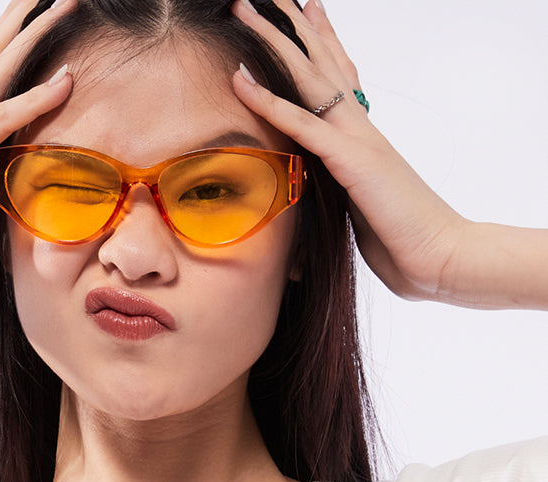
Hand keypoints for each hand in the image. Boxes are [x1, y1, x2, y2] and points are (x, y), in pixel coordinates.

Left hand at [231, 0, 467, 302]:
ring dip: (273, 42)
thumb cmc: (405, 242)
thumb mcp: (366, 212)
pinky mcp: (350, 161)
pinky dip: (268, 102)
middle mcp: (361, 129)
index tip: (307, 10)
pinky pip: (301, 124)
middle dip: (291, 27)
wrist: (441, 257)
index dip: (323, 43)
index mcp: (366, 138)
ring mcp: (357, 140)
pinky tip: (240, 79)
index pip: (342, 78)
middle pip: (321, 64)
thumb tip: (331, 198)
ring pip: (308, 78)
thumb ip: (346, 194)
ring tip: (244, 9)